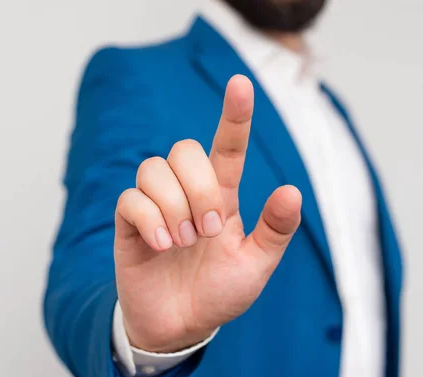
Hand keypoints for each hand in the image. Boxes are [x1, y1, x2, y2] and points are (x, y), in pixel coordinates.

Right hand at [114, 75, 301, 352]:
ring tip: (183, 242)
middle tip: (207, 230)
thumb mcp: (256, 266)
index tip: (241, 84)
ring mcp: (156, 206)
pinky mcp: (129, 224)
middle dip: (199, 188)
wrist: (180, 325)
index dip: (234, 116)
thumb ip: (274, 231)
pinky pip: (130, 198)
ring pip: (153, 168)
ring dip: (174, 206)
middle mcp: (188, 193)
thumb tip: (292, 191)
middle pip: (184, 150)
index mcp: (223, 197)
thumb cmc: (220, 292)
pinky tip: (163, 246)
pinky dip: (149, 219)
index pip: (227, 147)